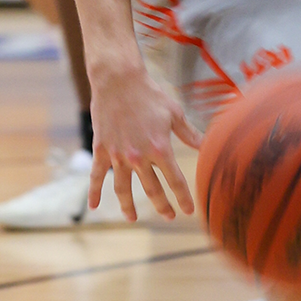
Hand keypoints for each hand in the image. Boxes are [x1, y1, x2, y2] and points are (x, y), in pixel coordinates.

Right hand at [88, 63, 202, 220]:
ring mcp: (118, 156)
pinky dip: (94, 192)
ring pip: (123, 189)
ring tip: (133, 219)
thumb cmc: (150, 95)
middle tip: (169, 217)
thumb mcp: (174, 113)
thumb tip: (207, 145)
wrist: (119, 81)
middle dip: (162, 206)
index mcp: (160, 149)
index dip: (183, 198)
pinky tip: (94, 206)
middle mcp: (139, 157)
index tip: (188, 211)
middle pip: (152, 190)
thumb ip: (189, 134)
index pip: (175, 181)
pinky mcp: (102, 150)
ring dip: (129, 207)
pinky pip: (96, 176)